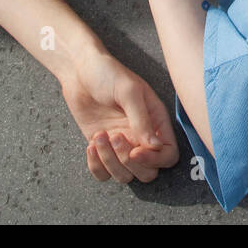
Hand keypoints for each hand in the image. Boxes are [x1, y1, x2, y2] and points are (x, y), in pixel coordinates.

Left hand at [63, 50, 179, 182]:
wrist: (79, 71)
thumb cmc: (107, 73)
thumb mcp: (128, 91)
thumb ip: (142, 119)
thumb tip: (154, 146)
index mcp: (156, 122)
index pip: (168, 154)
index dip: (155, 160)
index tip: (136, 152)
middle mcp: (142, 137)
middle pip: (148, 172)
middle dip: (129, 161)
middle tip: (114, 137)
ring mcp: (122, 145)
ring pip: (125, 175)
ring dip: (110, 162)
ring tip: (100, 136)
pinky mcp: (102, 149)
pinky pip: (103, 174)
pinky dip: (96, 166)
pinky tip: (91, 144)